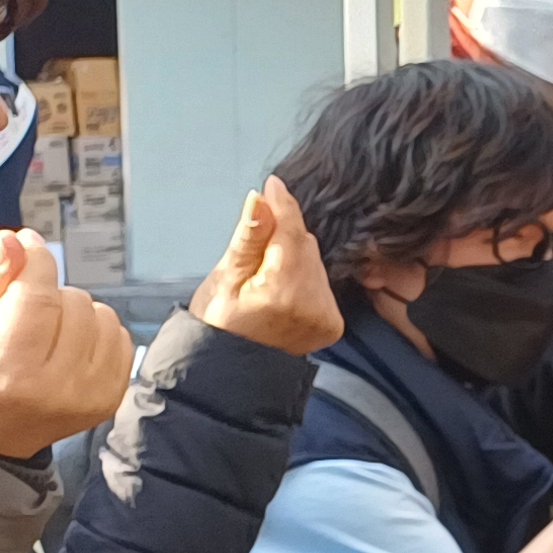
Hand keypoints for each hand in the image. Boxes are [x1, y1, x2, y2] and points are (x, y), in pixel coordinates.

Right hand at [0, 231, 136, 457]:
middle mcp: (58, 388)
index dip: (36, 261)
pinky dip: (94, 332)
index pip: (40, 299)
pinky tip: (63, 347)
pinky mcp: (110, 398)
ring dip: (73, 311)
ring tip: (40, 333)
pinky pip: (120, 338)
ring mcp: (91, 396)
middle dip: (46, 293)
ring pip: (103, 316)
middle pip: (74, 302)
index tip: (26, 243)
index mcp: (9, 372)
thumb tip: (15, 240)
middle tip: (16, 316)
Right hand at [187, 178, 341, 354]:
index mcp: (281, 292)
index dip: (281, 206)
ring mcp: (326, 317)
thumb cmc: (219, 322)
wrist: (232, 368)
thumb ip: (249, 237)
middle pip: (305, 246)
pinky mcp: (333, 325)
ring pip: (314, 263)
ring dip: (293, 257)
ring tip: (264, 275)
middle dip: (282, 236)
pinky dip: (304, 278)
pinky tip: (281, 290)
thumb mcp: (225, 276)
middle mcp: (311, 306)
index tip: (273, 184)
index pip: (290, 233)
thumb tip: (261, 199)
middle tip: (255, 245)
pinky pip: (321, 284)